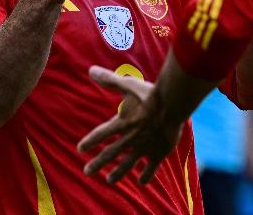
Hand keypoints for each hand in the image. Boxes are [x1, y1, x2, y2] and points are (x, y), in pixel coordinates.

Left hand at [78, 66, 183, 184]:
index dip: (90, 141)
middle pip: (110, 153)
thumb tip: (91, 70)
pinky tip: (141, 182)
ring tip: (109, 180)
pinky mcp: (158, 152)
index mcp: (122, 123)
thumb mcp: (128, 85)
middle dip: (98, 163)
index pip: (101, 134)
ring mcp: (144, 147)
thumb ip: (110, 80)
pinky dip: (146, 175)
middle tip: (87, 172)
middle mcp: (130, 138)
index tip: (80, 149)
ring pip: (127, 164)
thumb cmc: (150, 94)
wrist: (172, 105)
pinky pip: (151, 167)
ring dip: (118, 173)